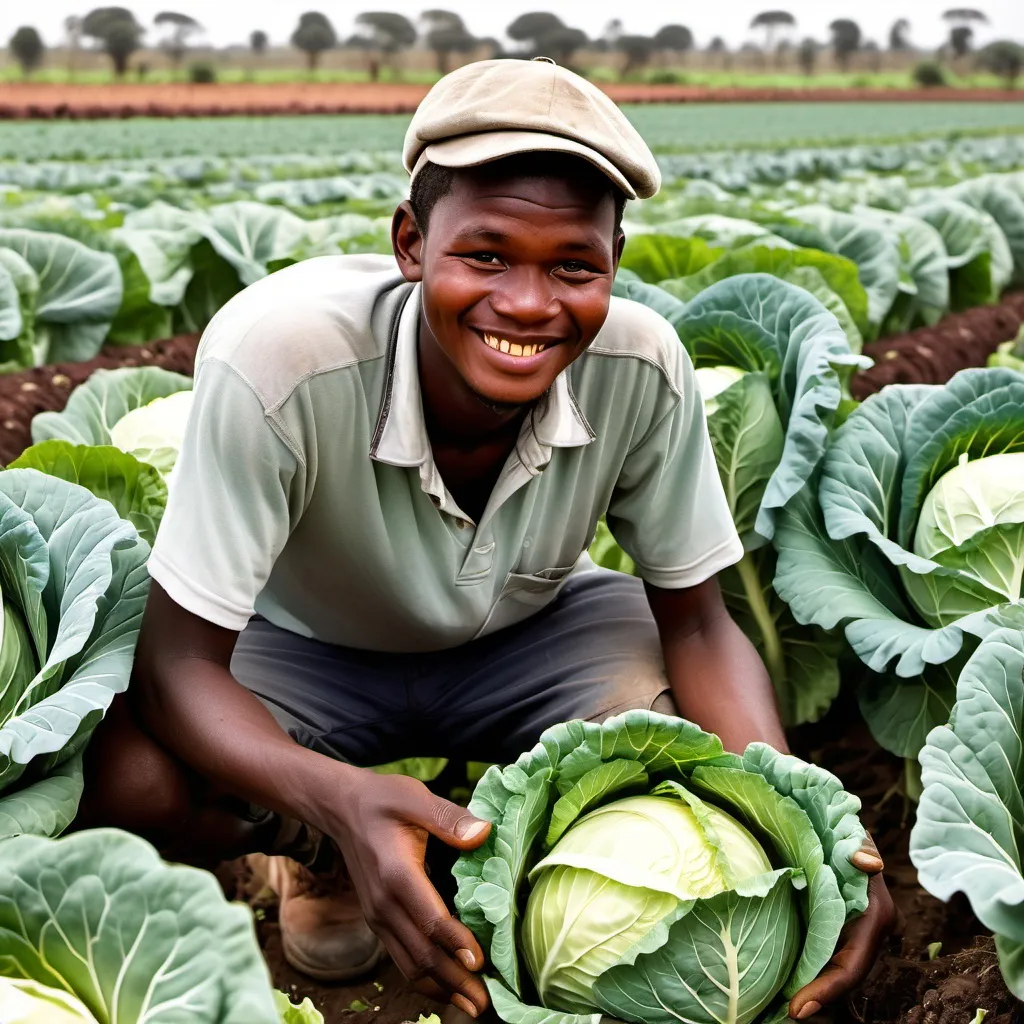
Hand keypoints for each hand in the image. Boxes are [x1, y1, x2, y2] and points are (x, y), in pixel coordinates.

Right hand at [325, 769, 492, 1017]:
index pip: (430, 920)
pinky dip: (424, 978)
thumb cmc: (382, 798)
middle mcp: (384, 905)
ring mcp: (378, 916)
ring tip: (471, 1005)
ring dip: (441, 988)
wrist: (340, 808)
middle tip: (485, 1005)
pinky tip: (446, 986)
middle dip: (454, 982)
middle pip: (421, 955)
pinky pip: (401, 958)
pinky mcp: (378, 920)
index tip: (481, 963)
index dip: (456, 943)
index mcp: (397, 875)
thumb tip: (483, 833)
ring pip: (409, 965)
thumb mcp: (415, 798)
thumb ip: (449, 817)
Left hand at [787, 834, 895, 1019]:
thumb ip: (859, 847)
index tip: (797, 1008)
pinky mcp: (839, 931)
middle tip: (783, 1012)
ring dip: (812, 987)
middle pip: (845, 977)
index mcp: (876, 915)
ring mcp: (856, 935)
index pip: (853, 966)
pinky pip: (825, 957)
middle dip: (817, 997)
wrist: (833, 823)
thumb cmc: (841, 829)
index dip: (827, 991)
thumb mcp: (851, 835)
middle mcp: (870, 933)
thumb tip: (868, 862)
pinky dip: (808, 971)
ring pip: (835, 971)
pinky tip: (782, 982)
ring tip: (779, 1006)